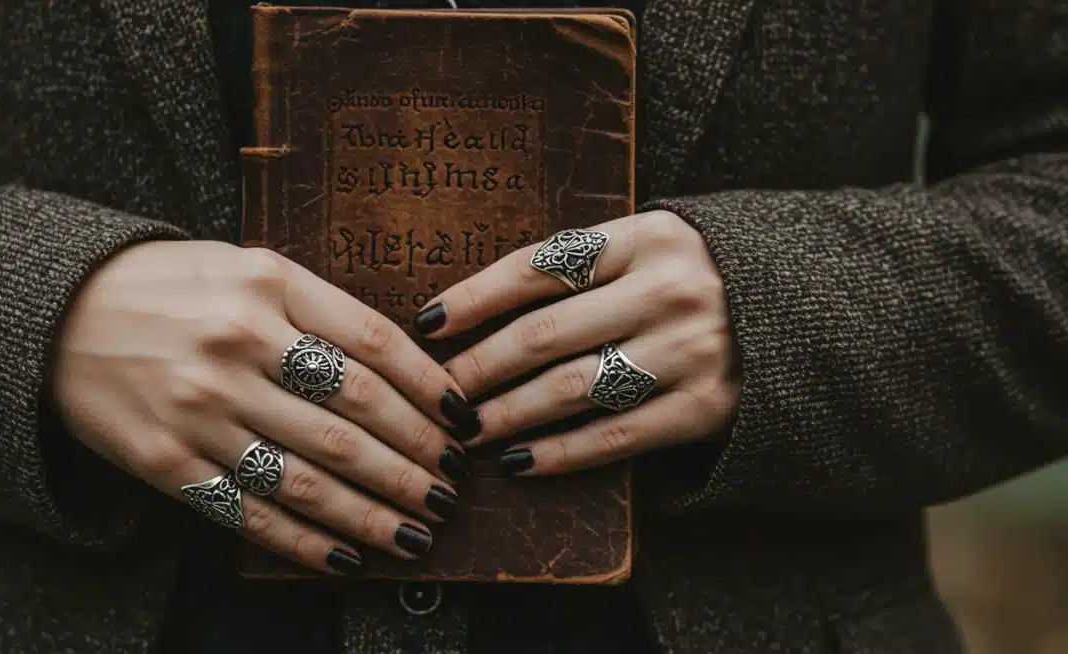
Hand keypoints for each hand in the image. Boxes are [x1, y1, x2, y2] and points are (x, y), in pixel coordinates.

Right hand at [52, 240, 477, 573]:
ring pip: (311, 475)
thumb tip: (408, 362)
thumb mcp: (246, 266)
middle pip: (353, 419)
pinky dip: (303, 541)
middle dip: (414, 462)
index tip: (465, 422)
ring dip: (374, 512)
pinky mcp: (166, 460)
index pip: (374, 344)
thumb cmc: (170, 286)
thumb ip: (318, 306)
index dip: (430, 390)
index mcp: (268, 286)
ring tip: (418, 532)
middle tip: (451, 488)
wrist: (57, 311)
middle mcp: (238, 345)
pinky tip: (346, 556)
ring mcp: (200, 407)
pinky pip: (249, 511)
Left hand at [413, 211, 739, 474]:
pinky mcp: (705, 407)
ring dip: (507, 414)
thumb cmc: (702, 276)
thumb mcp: (653, 245)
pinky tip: (519, 461)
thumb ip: (585, 263)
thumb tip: (479, 308)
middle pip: (544, 335)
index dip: (475, 298)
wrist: (808, 311)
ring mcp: (689, 351)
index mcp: (647, 236)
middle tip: (438, 390)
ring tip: (466, 429)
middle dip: (478, 367)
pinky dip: (559, 453)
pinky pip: (614, 438)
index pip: (538, 267)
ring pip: (571, 389)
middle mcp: (668, 290)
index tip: (428, 323)